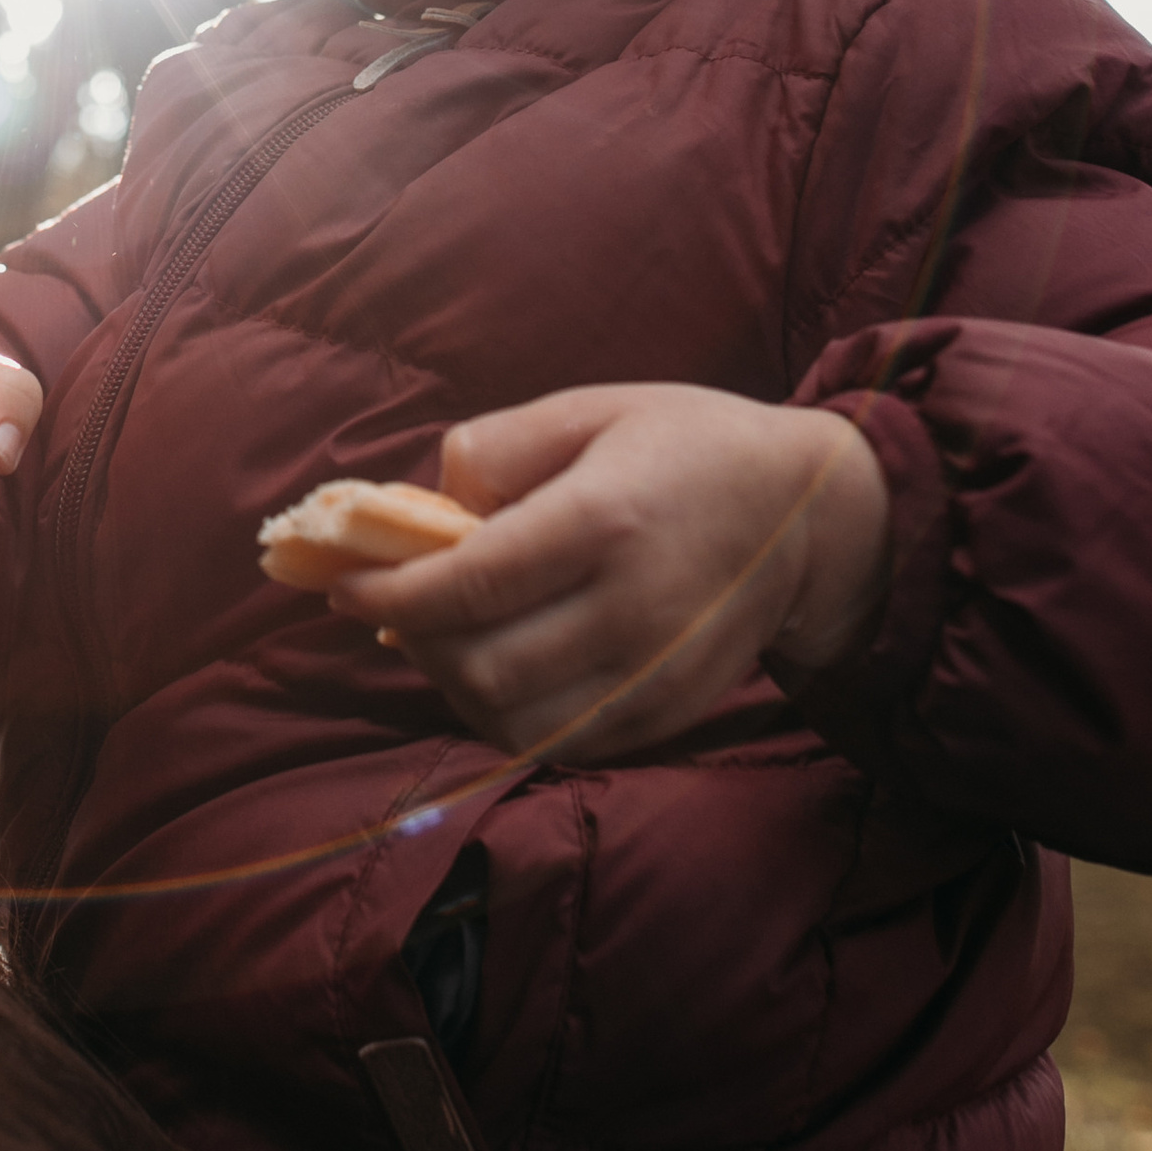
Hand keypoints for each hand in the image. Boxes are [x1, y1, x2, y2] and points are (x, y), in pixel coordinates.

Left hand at [331, 384, 889, 761]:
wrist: (809, 516)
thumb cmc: (688, 445)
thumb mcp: (591, 408)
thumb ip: (496, 450)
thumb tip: (426, 512)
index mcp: (604, 520)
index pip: (466, 586)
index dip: (387, 595)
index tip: (342, 586)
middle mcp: (631, 610)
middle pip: (480, 667)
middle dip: (412, 643)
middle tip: (389, 608)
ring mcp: (653, 675)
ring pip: (512, 721)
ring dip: (451, 686)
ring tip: (439, 638)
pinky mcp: (668, 715)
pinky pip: (558, 742)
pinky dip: (504, 715)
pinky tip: (495, 666)